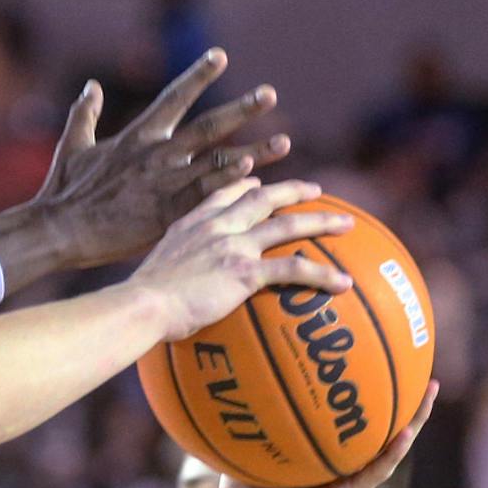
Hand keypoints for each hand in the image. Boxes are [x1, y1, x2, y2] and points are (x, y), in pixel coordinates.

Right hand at [29, 49, 293, 267]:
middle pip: (208, 126)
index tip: (220, 55)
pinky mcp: (166, 213)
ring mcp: (164, 183)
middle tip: (270, 94)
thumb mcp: (72, 146)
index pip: (173, 97)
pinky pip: (206, 196)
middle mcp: (156, 154)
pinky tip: (255, 178)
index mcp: (136, 136)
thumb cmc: (62, 191)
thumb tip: (91, 86)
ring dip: (254, 151)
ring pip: (217, 161)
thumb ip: (85, 114)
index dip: (197, 75)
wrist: (57, 230)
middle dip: (241, 109)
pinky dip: (230, 185)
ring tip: (284, 142)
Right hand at [132, 178, 353, 340]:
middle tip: (315, 191)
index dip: (244, 186)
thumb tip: (169, 285)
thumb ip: (170, 265)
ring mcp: (234, 246)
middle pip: (263, 198)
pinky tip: (343, 283)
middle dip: (293, 190)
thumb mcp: (151, 270)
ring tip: (347, 225)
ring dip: (322, 222)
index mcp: (192, 224)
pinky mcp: (246, 271)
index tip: (257, 183)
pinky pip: (294, 270)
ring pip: (288, 226)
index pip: (223, 194)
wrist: (142, 305)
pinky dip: (322, 275)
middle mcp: (217, 227)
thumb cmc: (140, 300)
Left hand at [213, 384, 438, 487]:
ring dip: (412, 421)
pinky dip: (392, 453)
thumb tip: (233, 386)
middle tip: (421, 373)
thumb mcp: (246, 451)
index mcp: (323, 459)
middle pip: (381, 432)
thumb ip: (249, 424)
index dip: (370, 401)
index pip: (353, 426)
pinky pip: (375, 473)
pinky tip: (407, 432)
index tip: (383, 367)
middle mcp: (341, 470)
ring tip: (428, 393)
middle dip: (403, 403)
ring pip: (389, 449)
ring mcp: (347, 485)